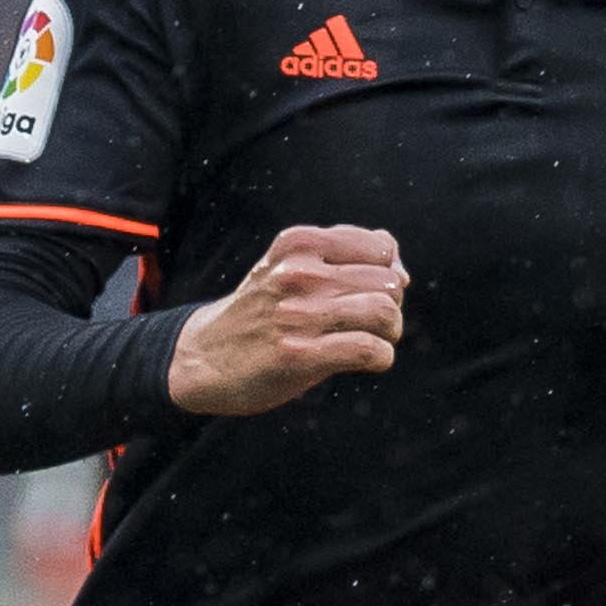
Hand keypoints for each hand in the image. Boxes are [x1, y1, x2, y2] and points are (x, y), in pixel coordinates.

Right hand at [167, 224, 403, 418]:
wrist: (203, 357)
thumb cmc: (260, 312)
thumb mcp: (289, 265)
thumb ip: (342, 255)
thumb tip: (402, 269)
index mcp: (298, 244)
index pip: (380, 248)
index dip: (388, 273)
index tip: (372, 292)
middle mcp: (299, 274)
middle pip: (387, 282)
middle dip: (392, 305)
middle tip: (372, 323)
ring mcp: (299, 315)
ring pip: (384, 313)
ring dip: (390, 332)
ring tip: (373, 340)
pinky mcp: (300, 356)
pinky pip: (368, 350)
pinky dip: (380, 358)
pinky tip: (368, 361)